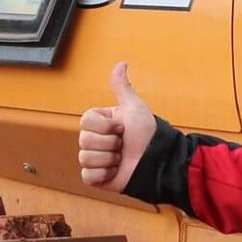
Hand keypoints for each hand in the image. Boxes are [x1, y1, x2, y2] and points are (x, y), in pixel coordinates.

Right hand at [77, 61, 154, 190]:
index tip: (121, 127)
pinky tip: (115, 171)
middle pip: (84, 140)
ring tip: (121, 159)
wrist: (157, 161)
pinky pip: (87, 176)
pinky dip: (103, 175)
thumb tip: (122, 63)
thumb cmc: (146, 133)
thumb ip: (122, 87)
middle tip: (123, 145)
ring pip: (86, 158)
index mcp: (99, 123)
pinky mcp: (97, 178)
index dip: (105, 126)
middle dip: (110, 144)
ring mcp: (94, 160)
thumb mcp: (134, 107)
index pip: (86, 121)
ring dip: (109, 159)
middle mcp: (94, 140)